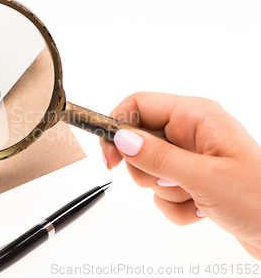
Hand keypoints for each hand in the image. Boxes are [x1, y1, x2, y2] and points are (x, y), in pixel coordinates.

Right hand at [100, 92, 260, 259]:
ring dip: (166, 192)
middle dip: (149, 170)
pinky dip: (176, 206)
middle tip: (174, 181)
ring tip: (196, 197)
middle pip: (139, 142)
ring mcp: (191, 157)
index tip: (109, 156)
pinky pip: (162, 192)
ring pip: (150, 170)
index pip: (139, 105)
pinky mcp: (192, 179)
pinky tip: (202, 210)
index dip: (117, 126)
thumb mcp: (204, 177)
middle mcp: (192, 132)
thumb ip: (158, 156)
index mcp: (196, 116)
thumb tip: (121, 139)